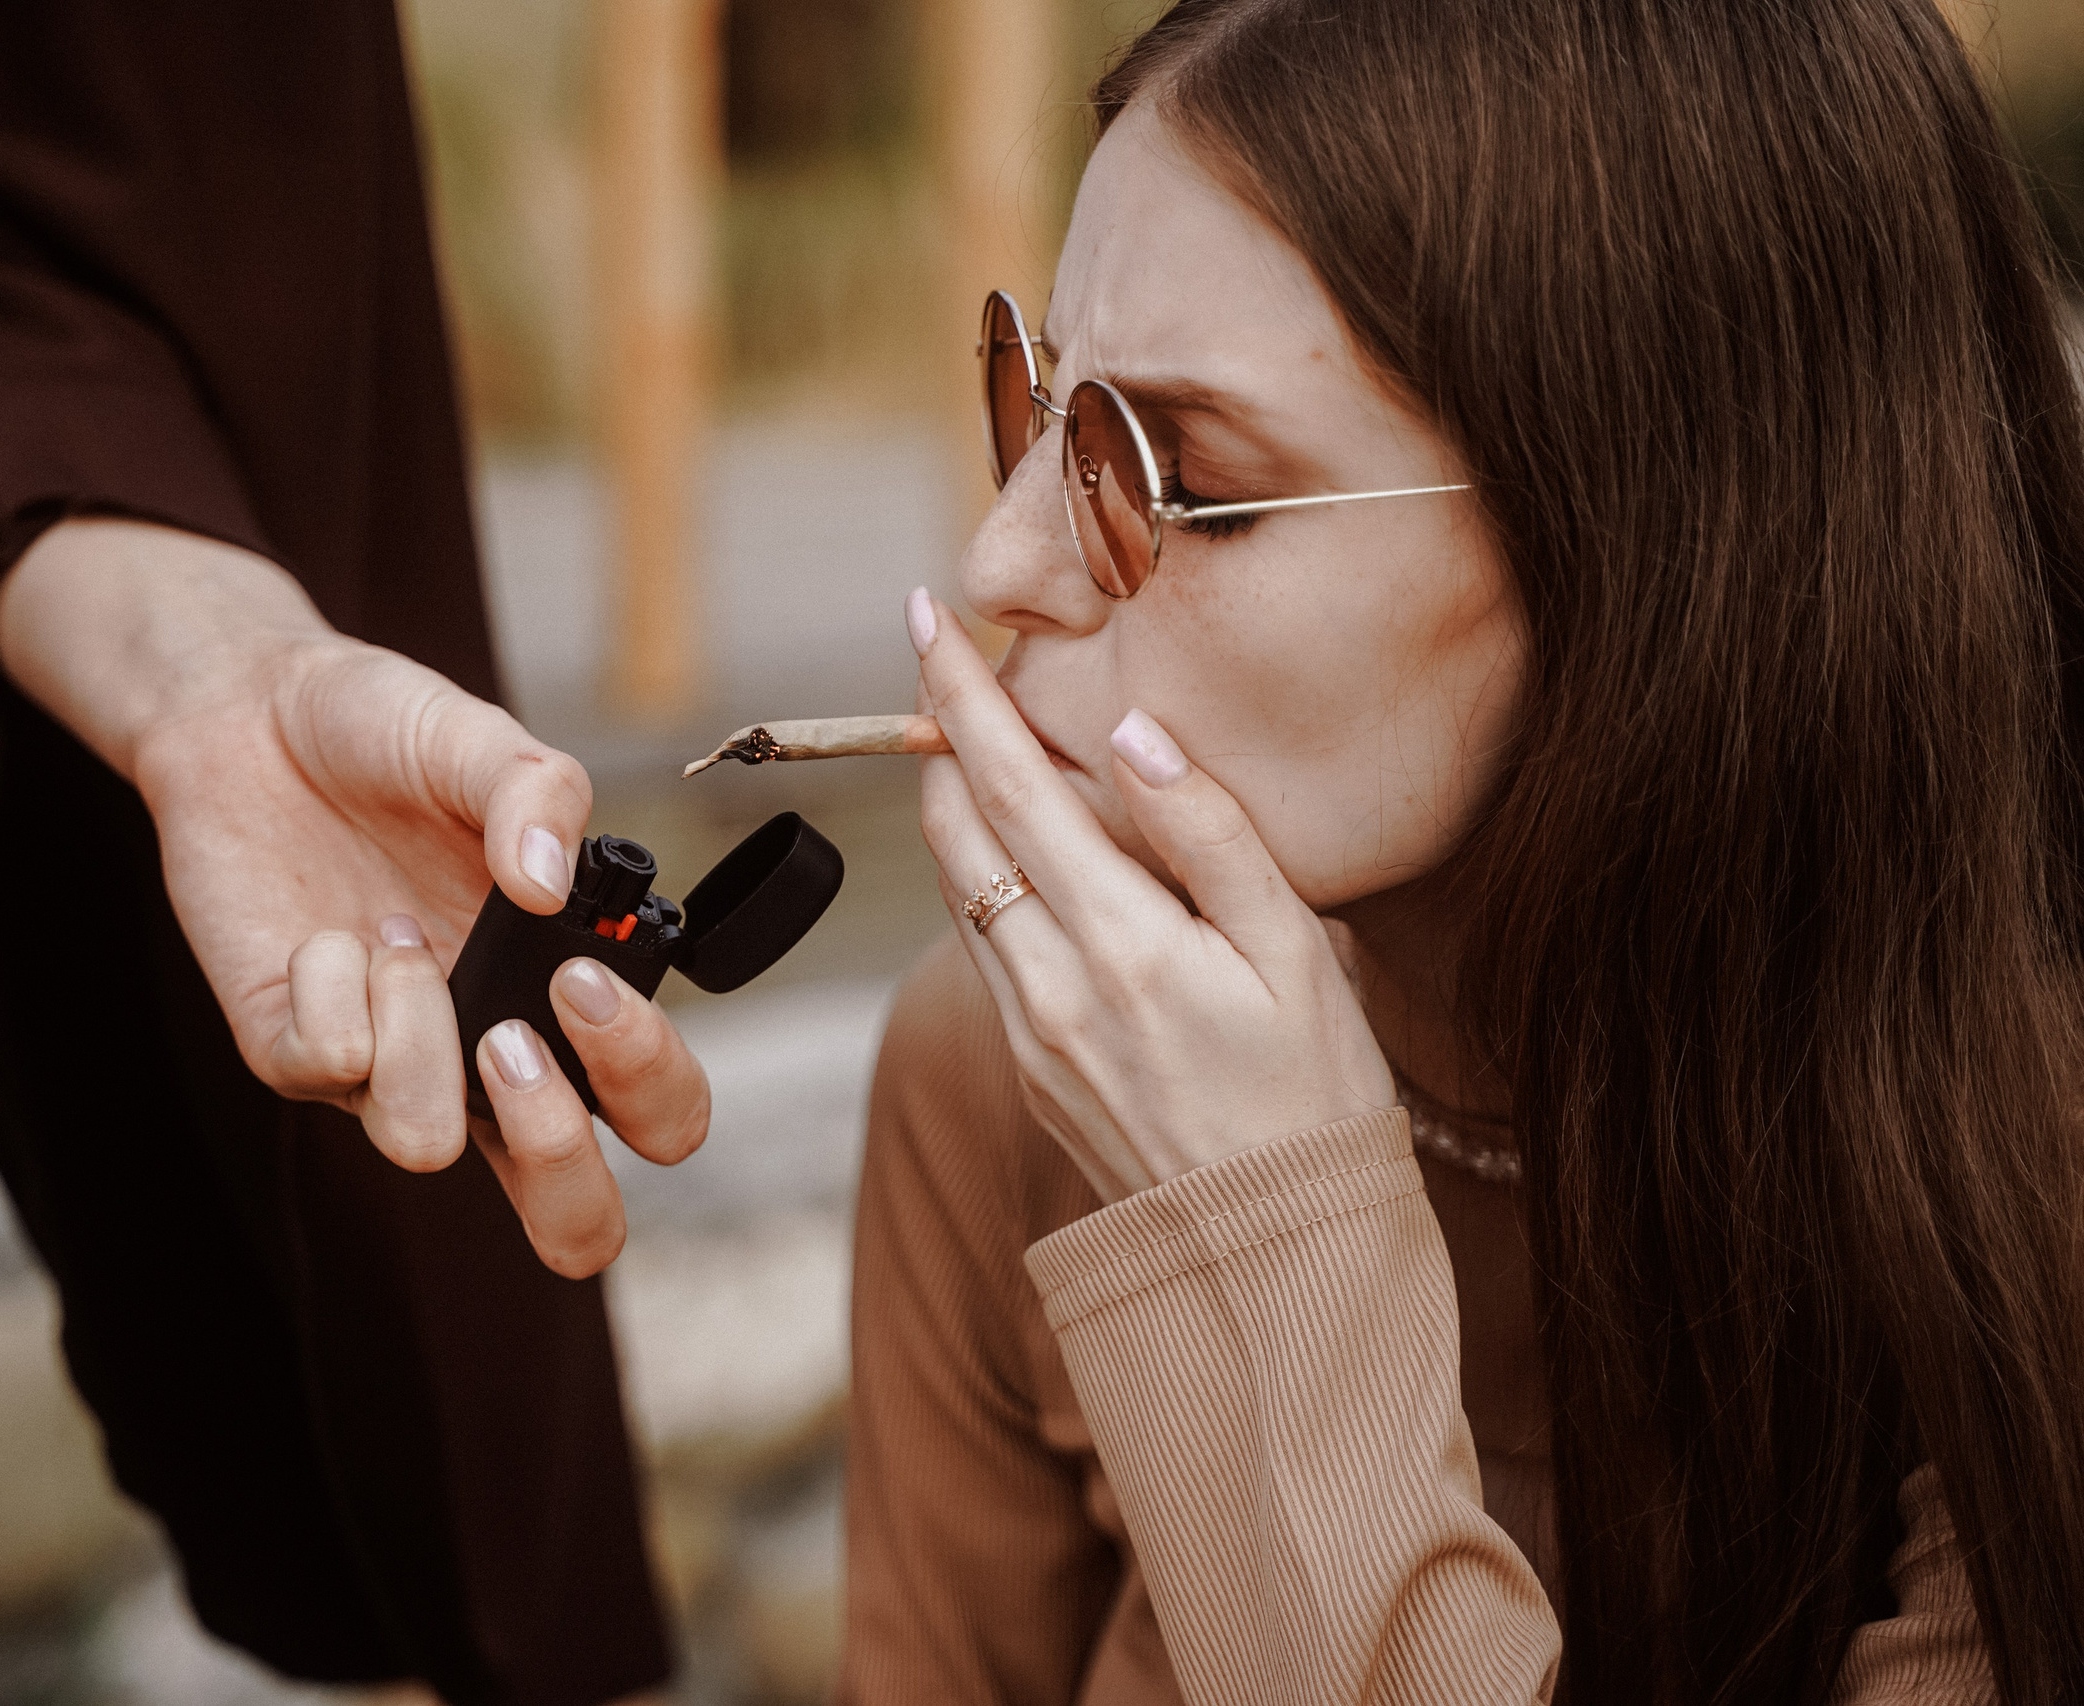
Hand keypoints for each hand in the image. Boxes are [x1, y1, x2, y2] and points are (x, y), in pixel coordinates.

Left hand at [0, 519, 709, 1274]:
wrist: (247, 710)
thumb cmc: (382, 733)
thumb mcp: (479, 738)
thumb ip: (539, 793)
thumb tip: (549, 886)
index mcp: (566, 994)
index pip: (655, 1112)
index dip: (641, 1077)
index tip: (580, 980)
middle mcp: (489, 1054)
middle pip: (573, 1220)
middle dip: (557, 1152)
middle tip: (506, 1039)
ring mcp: (389, 1066)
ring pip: (426, 1147)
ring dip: (418, 1037)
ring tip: (397, 936)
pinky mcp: (293, 1050)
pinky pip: (328, 1066)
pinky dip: (331, 985)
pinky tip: (327, 930)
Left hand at [907, 587, 1393, 1200]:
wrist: (1276, 1258)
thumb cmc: (1315, 1097)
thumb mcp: (1296, 954)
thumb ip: (1211, 835)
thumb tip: (1135, 734)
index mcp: (1122, 945)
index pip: (1013, 786)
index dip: (958, 696)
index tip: (921, 618)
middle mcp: (1050, 986)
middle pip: (957, 829)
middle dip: (938, 735)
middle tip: (942, 659)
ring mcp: (1029, 1033)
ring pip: (958, 887)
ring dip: (953, 803)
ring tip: (974, 737)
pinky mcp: (1029, 1068)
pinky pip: (981, 944)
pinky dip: (980, 875)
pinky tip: (1015, 848)